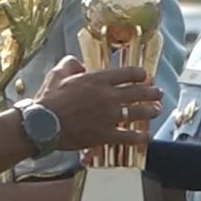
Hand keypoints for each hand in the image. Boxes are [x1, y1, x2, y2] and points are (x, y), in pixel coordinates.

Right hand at [36, 56, 161, 151]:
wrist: (42, 124)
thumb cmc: (48, 99)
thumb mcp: (57, 73)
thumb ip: (70, 64)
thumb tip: (78, 63)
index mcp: (98, 79)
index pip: (128, 73)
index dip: (140, 75)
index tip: (144, 77)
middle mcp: (108, 96)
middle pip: (138, 92)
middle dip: (151, 93)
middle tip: (158, 93)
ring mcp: (109, 116)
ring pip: (138, 113)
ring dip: (150, 111)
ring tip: (156, 111)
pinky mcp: (105, 135)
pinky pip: (129, 136)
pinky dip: (140, 137)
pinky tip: (147, 136)